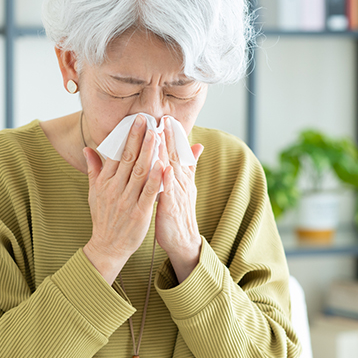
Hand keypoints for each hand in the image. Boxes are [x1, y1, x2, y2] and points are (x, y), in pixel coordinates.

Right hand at [82, 116, 162, 283]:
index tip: (136, 121)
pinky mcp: (139, 213)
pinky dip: (155, 179)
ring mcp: (127, 200)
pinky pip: (148, 193)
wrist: (107, 246)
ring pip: (140, 172)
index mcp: (106, 182)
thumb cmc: (103, 218)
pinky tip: (163, 165)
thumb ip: (93, 169)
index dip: (127, 136)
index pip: (117, 154)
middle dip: (138, 138)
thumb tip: (88, 149)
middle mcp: (115, 189)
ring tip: (156, 135)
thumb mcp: (93, 192)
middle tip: (146, 120)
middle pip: (129, 159)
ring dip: (148, 153)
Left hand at [154, 123, 204, 282]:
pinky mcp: (172, 206)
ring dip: (166, 152)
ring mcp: (177, 193)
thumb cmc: (178, 212)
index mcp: (180, 176)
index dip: (173, 135)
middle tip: (164, 118)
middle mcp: (180, 182)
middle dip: (170, 137)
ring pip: (171, 169)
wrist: (182, 239)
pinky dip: (166, 179)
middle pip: (174, 155)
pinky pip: (169, 190)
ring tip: (159, 136)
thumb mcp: (185, 186)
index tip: (167, 117)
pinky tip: (163, 167)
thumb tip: (197, 145)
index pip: (176, 152)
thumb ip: (188, 166)